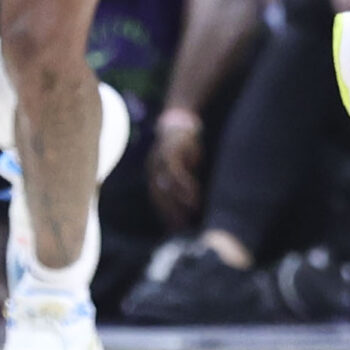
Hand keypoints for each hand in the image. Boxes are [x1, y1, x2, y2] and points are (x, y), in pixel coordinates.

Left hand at [148, 110, 204, 229]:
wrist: (179, 118)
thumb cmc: (182, 144)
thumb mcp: (180, 162)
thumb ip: (181, 179)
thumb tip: (190, 200)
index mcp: (154, 174)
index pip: (158, 199)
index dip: (165, 214)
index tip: (174, 230)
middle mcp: (154, 170)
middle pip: (160, 197)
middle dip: (170, 214)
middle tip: (181, 230)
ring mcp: (161, 162)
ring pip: (168, 188)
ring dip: (179, 204)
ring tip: (191, 216)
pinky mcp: (172, 153)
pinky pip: (177, 174)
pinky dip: (185, 187)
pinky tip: (194, 198)